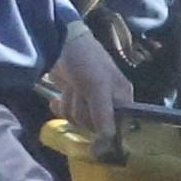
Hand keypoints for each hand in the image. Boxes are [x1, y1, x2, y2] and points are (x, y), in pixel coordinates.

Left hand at [45, 22, 133, 153]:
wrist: (59, 40)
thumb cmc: (86, 60)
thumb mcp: (97, 86)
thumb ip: (104, 113)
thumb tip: (108, 140)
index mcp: (123, 97)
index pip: (117, 125)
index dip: (104, 129)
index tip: (94, 128)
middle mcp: (109, 100)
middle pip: (94, 123)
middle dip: (82, 110)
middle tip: (80, 92)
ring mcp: (89, 99)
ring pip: (77, 118)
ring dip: (69, 104)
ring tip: (70, 87)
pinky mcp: (72, 96)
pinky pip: (65, 113)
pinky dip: (59, 105)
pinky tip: (58, 97)